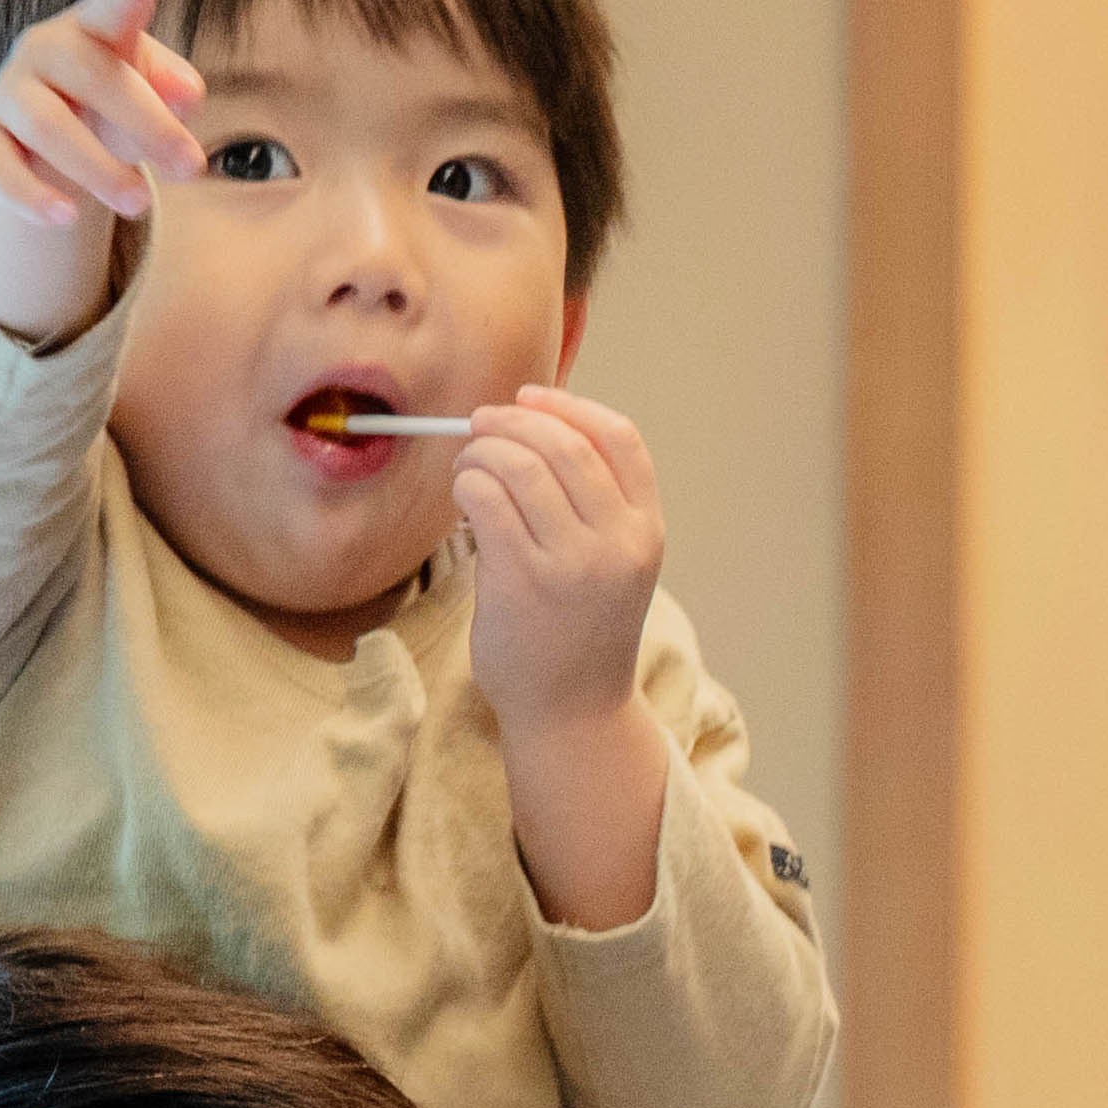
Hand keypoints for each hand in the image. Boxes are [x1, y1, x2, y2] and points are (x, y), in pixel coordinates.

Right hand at [0, 0, 207, 351]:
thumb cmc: (112, 101)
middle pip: (93, 77)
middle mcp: (43, 50)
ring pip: (46, 127)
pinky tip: (65, 219)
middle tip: (194, 167)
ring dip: (97, 168)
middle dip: (147, 123)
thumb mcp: (147, 88)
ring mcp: (9, 94)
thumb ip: (170, 85)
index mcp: (92, 28)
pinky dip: (31, 196)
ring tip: (142, 202)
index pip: (112, 4)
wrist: (48, 140)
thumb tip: (188, 94)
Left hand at [448, 384, 665, 727]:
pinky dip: (467, 484)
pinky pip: (486, 501)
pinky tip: (462, 496)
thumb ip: (590, 504)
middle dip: (512, 420)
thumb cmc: (580, 631)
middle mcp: (617, 543)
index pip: (620, 439)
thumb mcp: (612, 564)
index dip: (569, 406)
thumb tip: (526, 427)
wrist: (572, 710)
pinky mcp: (522, 582)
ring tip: (467, 467)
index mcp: (646, 531)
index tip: (529, 397)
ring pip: (520, 466)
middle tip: (479, 424)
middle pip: (564, 445)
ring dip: (482, 452)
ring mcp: (572, 564)